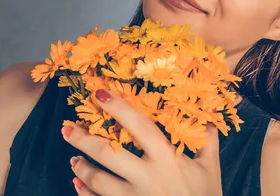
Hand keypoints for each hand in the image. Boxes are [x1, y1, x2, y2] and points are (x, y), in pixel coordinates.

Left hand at [61, 89, 223, 195]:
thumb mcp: (211, 166)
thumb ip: (208, 139)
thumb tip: (208, 112)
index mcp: (168, 159)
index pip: (140, 127)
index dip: (119, 108)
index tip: (101, 93)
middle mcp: (147, 177)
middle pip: (108, 153)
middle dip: (84, 139)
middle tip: (69, 128)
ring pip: (97, 180)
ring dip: (81, 168)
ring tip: (75, 158)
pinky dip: (84, 193)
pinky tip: (79, 185)